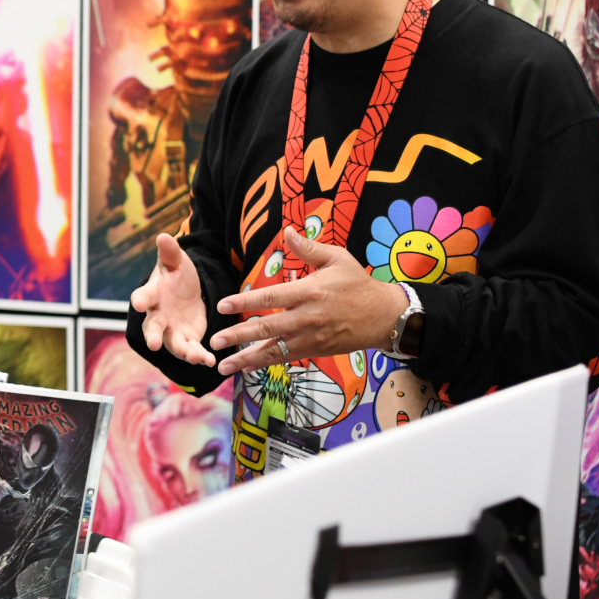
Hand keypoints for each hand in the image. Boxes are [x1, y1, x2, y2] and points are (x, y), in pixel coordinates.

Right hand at [129, 233, 214, 367]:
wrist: (189, 292)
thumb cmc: (176, 275)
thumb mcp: (176, 261)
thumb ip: (170, 252)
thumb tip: (163, 236)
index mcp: (152, 294)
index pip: (143, 297)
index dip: (140, 300)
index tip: (138, 303)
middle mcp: (158, 316)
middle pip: (153, 328)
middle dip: (153, 336)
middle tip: (154, 344)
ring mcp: (171, 330)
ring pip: (173, 344)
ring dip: (183, 351)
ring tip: (194, 357)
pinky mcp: (187, 339)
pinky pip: (192, 350)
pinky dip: (200, 356)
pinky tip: (210, 361)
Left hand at [206, 227, 408, 377]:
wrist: (384, 316)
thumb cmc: (358, 284)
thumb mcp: (337, 259)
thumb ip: (308, 248)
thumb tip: (287, 231)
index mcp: (309, 291)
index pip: (270, 297)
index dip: (245, 301)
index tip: (223, 305)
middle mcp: (307, 317)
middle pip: (266, 327)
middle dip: (238, 335)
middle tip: (214, 340)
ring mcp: (311, 337)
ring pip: (273, 350)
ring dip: (246, 358)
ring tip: (222, 366)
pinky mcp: (316, 350)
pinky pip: (286, 358)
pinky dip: (265, 363)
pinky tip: (246, 367)